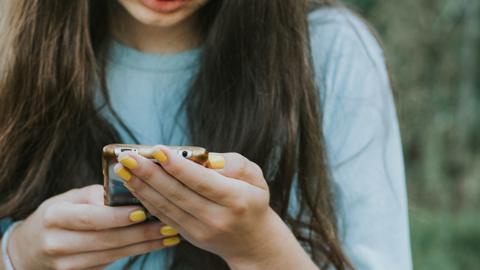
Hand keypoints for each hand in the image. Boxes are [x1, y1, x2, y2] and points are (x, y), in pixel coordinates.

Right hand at [8, 185, 180, 269]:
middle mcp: (58, 242)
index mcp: (55, 216)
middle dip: (142, 233)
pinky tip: (154, 243)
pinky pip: (112, 262)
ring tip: (169, 234)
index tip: (144, 212)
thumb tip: (133, 192)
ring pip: (113, 254)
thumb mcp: (70, 199)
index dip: (118, 217)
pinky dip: (135, 252)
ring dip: (145, 244)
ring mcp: (66, 264)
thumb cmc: (57, 215)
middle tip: (168, 224)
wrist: (29, 249)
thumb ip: (98, 196)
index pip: (91, 218)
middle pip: (107, 240)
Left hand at [115, 146, 316, 268]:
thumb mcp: (256, 178)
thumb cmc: (252, 201)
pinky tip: (134, 186)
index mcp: (236, 199)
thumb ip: (235, 164)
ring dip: (142, 187)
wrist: (252, 241)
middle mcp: (217, 218)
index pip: (202, 181)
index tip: (157, 150)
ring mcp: (201, 230)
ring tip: (123, 170)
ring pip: (166, 207)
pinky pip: (164, 217)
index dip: (178, 166)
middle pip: (178, 194)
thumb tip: (208, 159)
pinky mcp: (189, 236)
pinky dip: (147, 201)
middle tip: (127, 157)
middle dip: (150, 174)